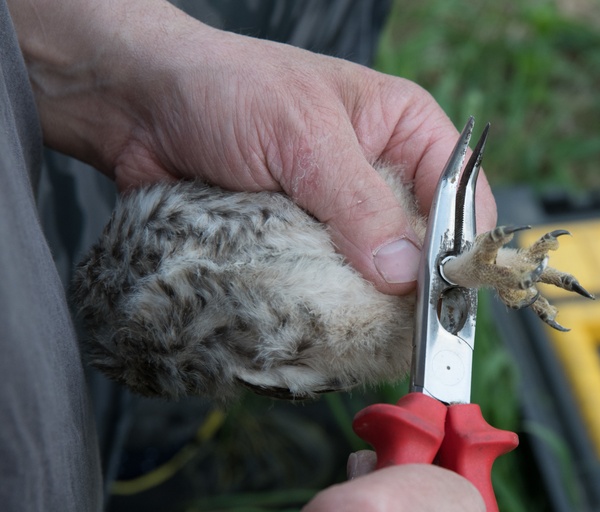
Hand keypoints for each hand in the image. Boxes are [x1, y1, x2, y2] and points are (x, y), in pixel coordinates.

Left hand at [12, 0, 495, 294]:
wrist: (136, 109)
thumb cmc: (225, 90)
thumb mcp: (302, 137)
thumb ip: (359, 204)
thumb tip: (407, 273)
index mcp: (405, 131)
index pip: (463, 194)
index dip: (463, 245)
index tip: (449, 294)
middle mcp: (382, 178)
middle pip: (426, 248)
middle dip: (414, 288)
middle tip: (405, 331)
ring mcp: (342, 220)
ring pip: (378, 278)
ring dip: (364, 304)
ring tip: (358, 333)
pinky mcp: (304, 250)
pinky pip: (330, 291)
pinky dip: (324, 311)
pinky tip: (319, 326)